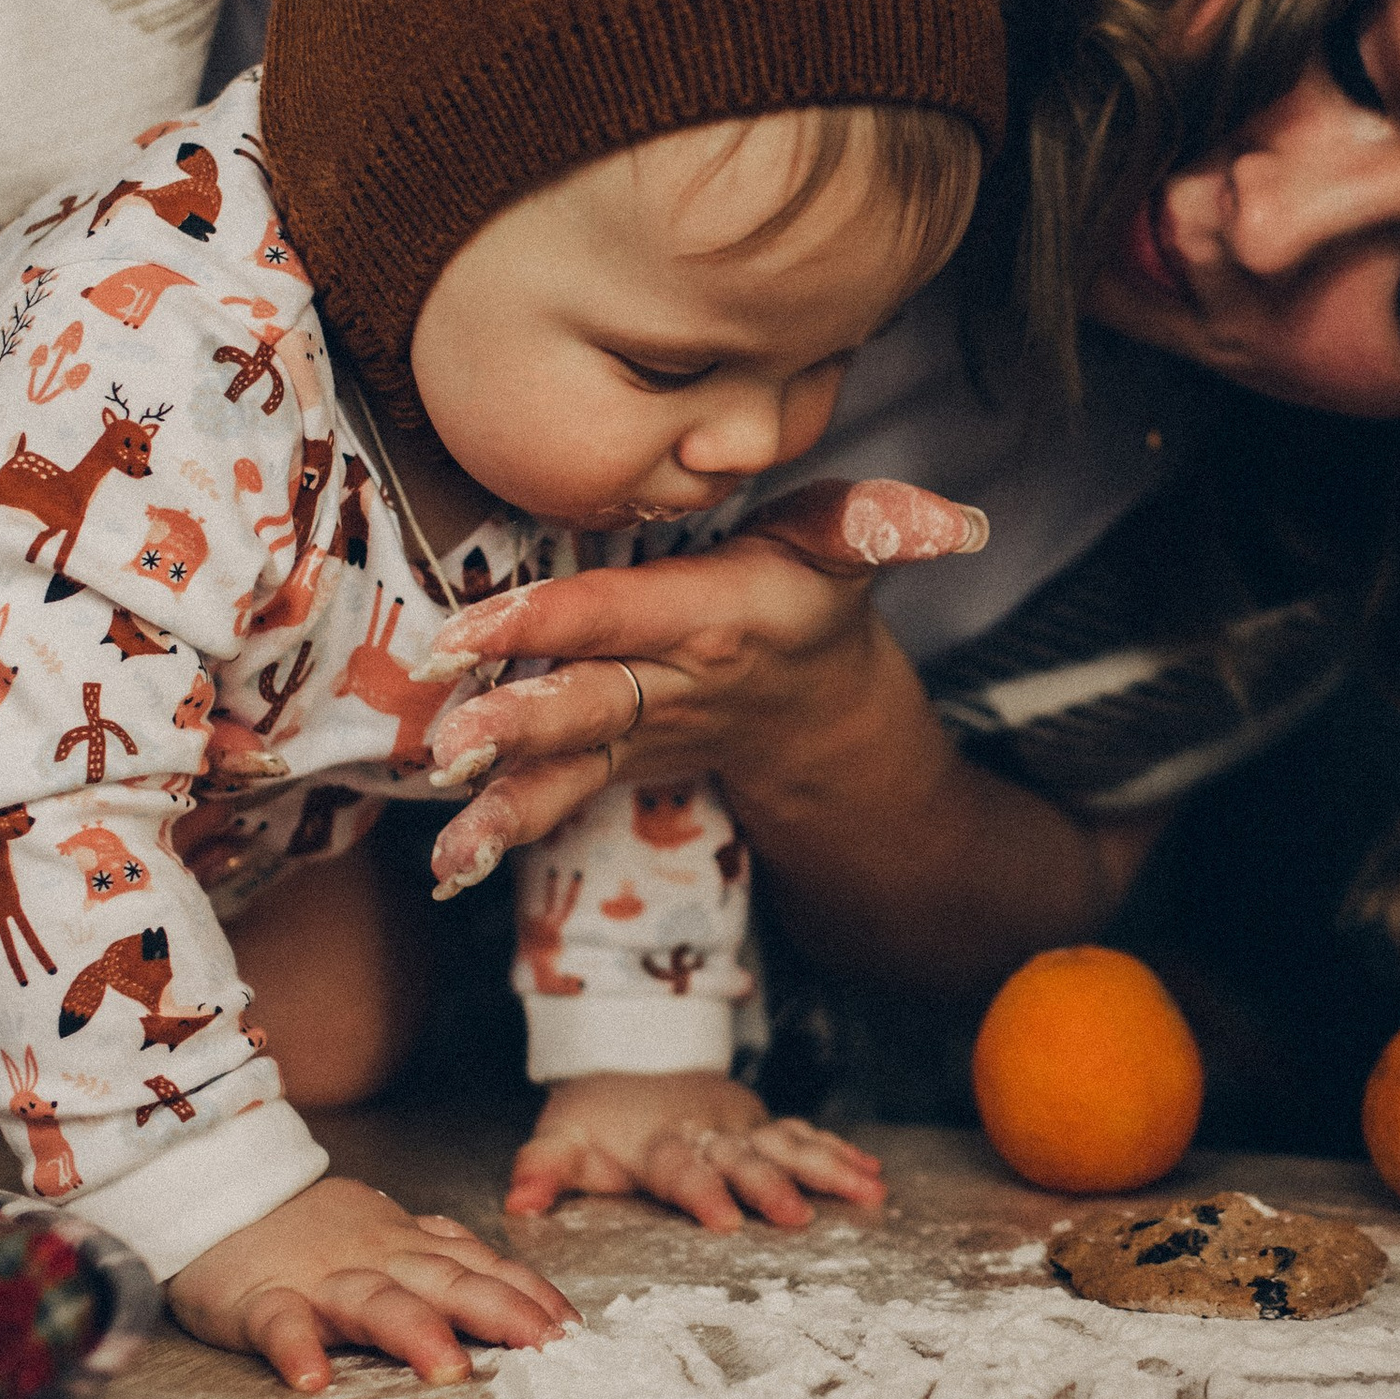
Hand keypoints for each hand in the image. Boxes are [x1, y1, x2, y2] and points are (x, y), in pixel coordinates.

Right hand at [170, 1177, 581, 1391]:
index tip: (574, 1329)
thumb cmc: (308, 1229)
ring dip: (414, 1334)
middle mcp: (376, 1260)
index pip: (482, 1268)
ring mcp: (318, 1279)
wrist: (215, 1192)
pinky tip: (313, 1381)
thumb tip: (510, 1280)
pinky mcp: (258, 1300)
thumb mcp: (386, 1232)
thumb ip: (441, 1255)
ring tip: (450, 1370)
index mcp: (409, 1248)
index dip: (529, 1295)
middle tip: (547, 1348)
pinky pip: (279, 1325)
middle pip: (447, 1282)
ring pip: (375, 1302)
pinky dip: (296, 1350)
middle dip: (501, 1312)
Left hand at [423, 477, 983, 891]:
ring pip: (566, 771)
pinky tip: (444, 875)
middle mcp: (668, 685)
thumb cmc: (810, 599)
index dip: (547, 618)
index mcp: (708, 619)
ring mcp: (637, 735)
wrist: (818, 709)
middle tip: (453, 739)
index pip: (619, 615)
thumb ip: (877, 524)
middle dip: (520, 724)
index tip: (469, 625)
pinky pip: (558, 797)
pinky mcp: (613, 762)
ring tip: (450, 854)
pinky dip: (503, 833)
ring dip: (507, 809)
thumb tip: (955, 523)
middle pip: (590, 705)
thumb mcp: (843, 547)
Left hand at [505, 1071, 887, 1231]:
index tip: (724, 1224)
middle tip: (798, 1218)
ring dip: (826, 1168)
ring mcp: (742, 1126)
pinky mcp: (763, 1123)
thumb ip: (542, 1170)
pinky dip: (839, 1151)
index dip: (702, 1193)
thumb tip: (519, 1203)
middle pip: (743, 1159)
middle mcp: (708, 1132)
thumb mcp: (562, 1138)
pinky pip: (805, 1134)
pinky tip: (872, 1173)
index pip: (681, 1169)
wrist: (631, 1051)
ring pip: (788, 1144)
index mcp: (658, 1143)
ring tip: (867, 1190)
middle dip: (771, 1187)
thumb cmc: (597, 1113)